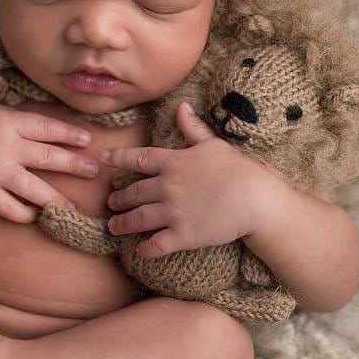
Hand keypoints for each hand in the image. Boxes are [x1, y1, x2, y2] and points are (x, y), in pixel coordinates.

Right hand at [0, 101, 98, 223]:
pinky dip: (26, 214)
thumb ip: (18, 120)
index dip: (69, 134)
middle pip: (48, 158)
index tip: (87, 141)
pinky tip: (37, 215)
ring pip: (35, 189)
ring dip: (58, 199)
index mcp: (9, 122)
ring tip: (74, 207)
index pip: (47, 127)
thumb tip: (47, 127)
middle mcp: (6, 147)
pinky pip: (11, 208)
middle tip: (94, 171)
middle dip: (75, 165)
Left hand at [102, 102, 270, 258]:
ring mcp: (173, 212)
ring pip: (138, 218)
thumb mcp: (213, 144)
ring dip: (123, 223)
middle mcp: (167, 186)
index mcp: (173, 163)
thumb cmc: (237, 169)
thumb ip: (193, 128)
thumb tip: (181, 107)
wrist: (255, 199)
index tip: (103, 160)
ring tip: (114, 226)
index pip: (138, 158)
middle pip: (133, 192)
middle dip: (118, 198)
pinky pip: (156, 244)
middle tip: (111, 202)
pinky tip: (140, 251)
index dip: (118, 158)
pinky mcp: (183, 235)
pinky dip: (145, 248)